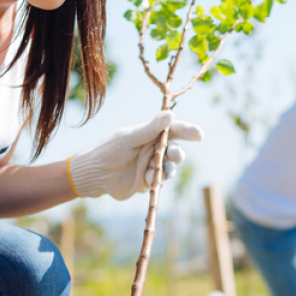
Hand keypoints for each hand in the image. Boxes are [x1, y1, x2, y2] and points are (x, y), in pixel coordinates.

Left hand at [68, 112, 202, 200]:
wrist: (95, 174)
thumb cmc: (109, 151)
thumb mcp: (129, 138)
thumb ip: (150, 129)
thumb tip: (170, 114)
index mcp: (150, 134)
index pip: (173, 130)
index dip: (188, 131)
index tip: (200, 134)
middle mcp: (153, 148)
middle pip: (175, 149)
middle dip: (177, 153)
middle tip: (173, 155)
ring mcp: (151, 164)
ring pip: (171, 166)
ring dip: (170, 167)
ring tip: (162, 169)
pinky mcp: (148, 180)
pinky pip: (160, 180)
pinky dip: (158, 179)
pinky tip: (149, 178)